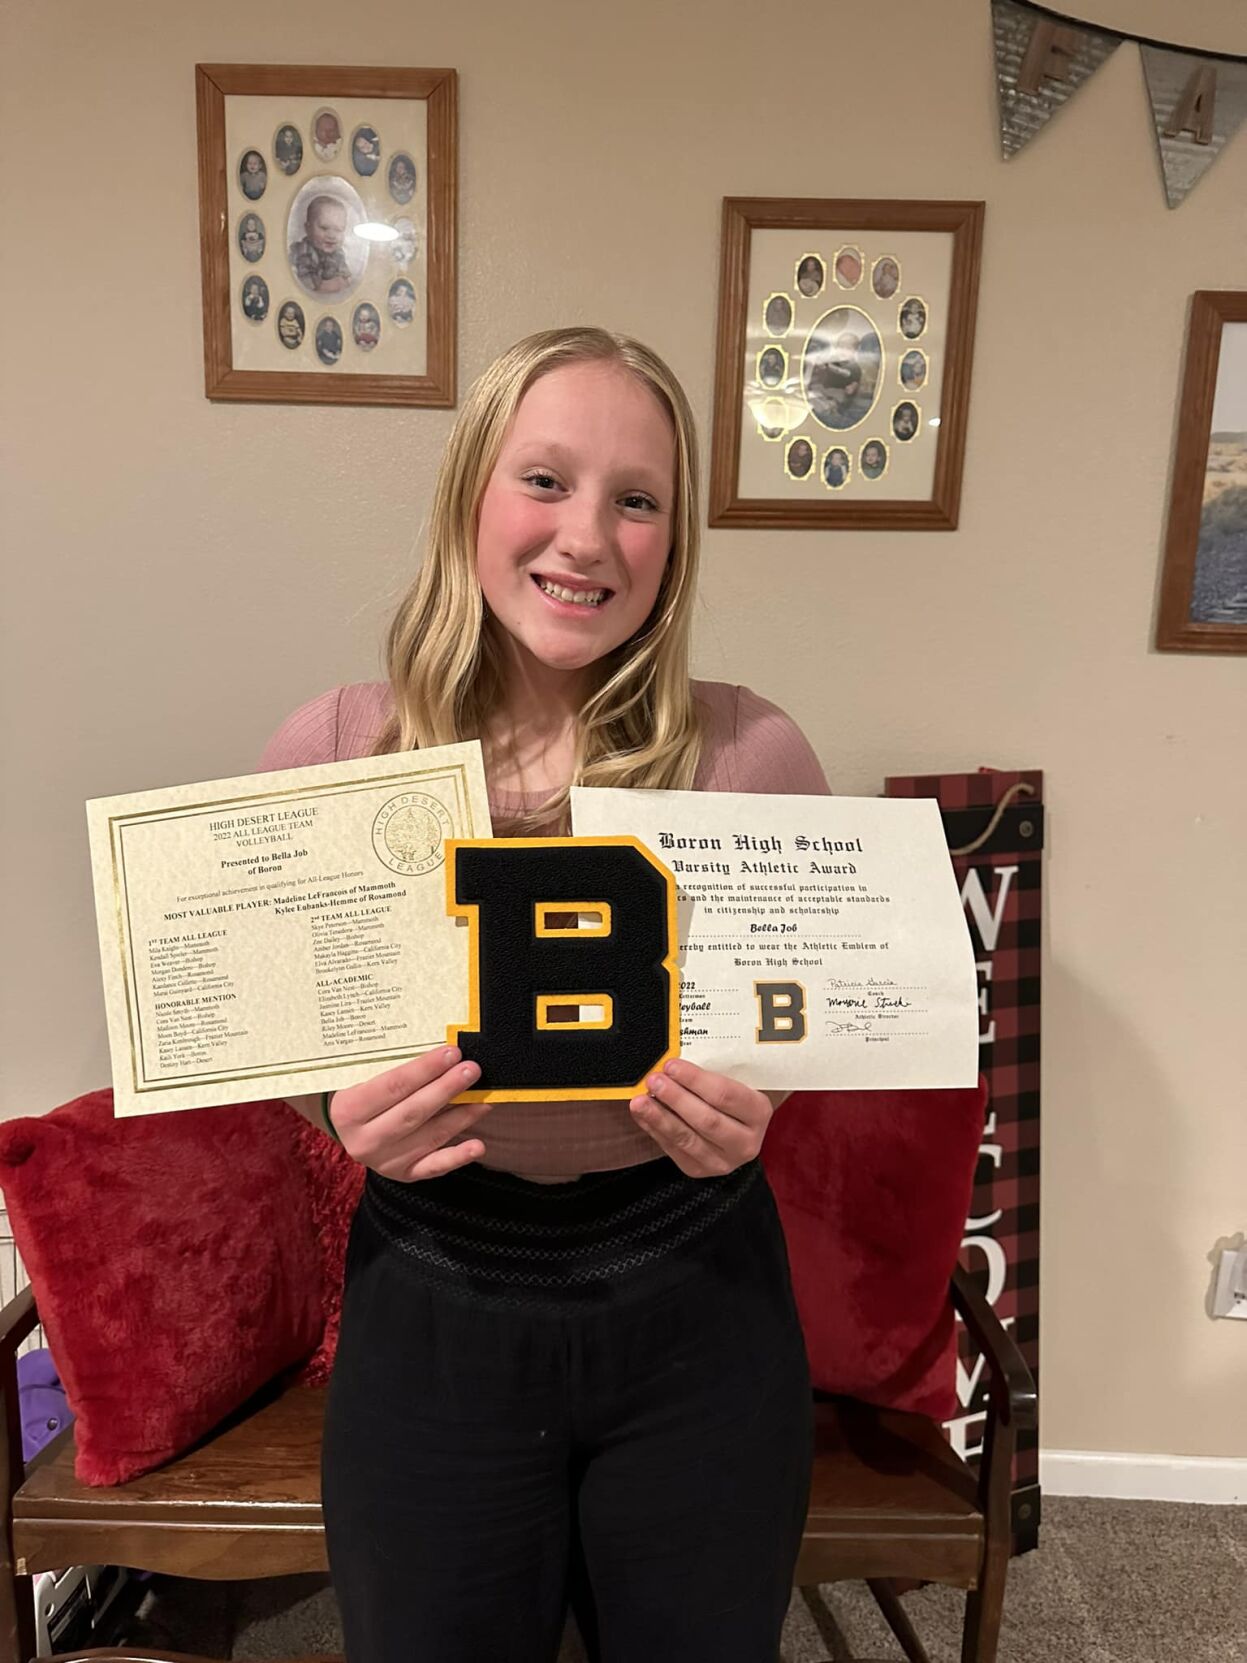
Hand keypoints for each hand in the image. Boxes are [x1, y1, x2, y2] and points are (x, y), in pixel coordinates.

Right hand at [327, 1046, 488, 1181]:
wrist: (347, 1127)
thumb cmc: (360, 1091)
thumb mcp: (361, 1076)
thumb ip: (392, 1066)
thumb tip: (440, 1052)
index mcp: (348, 1110)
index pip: (392, 1086)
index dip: (425, 1069)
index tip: (451, 1053)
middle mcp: (364, 1140)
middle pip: (413, 1111)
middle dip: (447, 1089)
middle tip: (472, 1070)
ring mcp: (384, 1160)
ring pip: (429, 1136)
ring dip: (461, 1116)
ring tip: (484, 1097)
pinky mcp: (403, 1173)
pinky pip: (433, 1166)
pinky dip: (458, 1156)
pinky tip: (478, 1145)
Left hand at [628, 1058, 773, 1178]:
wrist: (738, 1126)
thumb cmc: (731, 1096)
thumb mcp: (734, 1080)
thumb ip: (711, 1073)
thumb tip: (673, 1065)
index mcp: (758, 1112)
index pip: (725, 1095)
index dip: (695, 1080)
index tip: (671, 1065)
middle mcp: (746, 1141)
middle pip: (707, 1119)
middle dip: (676, 1098)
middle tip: (654, 1080)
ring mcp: (723, 1161)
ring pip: (687, 1139)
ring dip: (660, 1117)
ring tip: (640, 1101)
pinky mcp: (700, 1170)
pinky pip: (673, 1150)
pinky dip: (655, 1130)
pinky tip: (643, 1115)